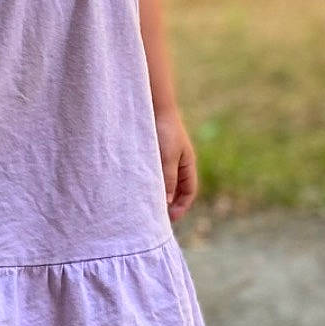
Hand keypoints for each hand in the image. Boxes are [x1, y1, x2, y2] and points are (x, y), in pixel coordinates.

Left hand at [155, 108, 198, 223]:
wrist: (152, 106)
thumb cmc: (164, 130)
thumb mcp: (168, 157)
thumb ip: (168, 179)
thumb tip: (167, 203)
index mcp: (186, 164)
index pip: (189, 191)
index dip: (181, 206)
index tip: (170, 219)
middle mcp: (177, 163)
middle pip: (176, 190)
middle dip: (168, 205)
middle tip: (156, 219)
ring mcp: (164, 159)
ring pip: (162, 183)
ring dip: (156, 195)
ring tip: (144, 208)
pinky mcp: (150, 155)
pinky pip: (150, 174)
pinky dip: (146, 184)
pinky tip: (136, 190)